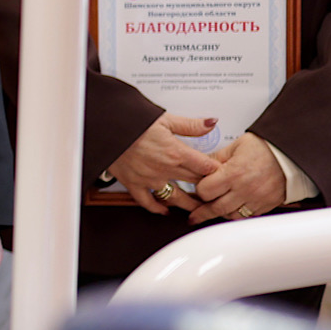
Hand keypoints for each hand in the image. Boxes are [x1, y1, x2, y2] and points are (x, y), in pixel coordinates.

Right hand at [104, 112, 220, 215]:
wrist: (106, 128)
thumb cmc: (132, 121)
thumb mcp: (165, 119)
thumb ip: (191, 125)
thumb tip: (211, 123)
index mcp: (176, 152)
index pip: (206, 168)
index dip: (218, 172)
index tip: (224, 175)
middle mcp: (165, 169)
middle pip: (195, 183)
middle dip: (208, 189)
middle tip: (217, 193)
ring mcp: (149, 179)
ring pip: (176, 197)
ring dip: (189, 204)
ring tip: (199, 208)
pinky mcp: (134, 184)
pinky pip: (148, 202)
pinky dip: (157, 208)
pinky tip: (165, 210)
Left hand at [188, 132, 289, 225]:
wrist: (292, 153)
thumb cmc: (266, 147)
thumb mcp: (236, 146)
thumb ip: (216, 158)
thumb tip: (199, 166)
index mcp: (234, 173)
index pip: (205, 191)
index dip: (200, 189)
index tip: (200, 187)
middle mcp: (244, 189)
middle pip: (215, 208)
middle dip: (203, 209)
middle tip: (195, 212)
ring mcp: (256, 199)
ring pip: (230, 216)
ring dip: (220, 213)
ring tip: (213, 209)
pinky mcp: (266, 206)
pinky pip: (246, 217)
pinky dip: (237, 214)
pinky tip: (232, 208)